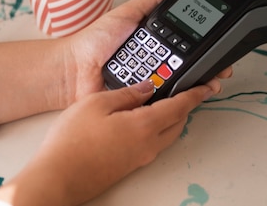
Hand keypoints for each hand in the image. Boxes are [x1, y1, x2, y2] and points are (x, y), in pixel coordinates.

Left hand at [0, 0, 232, 124]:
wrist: (73, 71)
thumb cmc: (94, 42)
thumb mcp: (125, 13)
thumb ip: (149, 1)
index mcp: (155, 42)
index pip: (187, 43)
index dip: (205, 45)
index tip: (221, 45)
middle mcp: (157, 62)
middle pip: (190, 65)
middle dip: (209, 67)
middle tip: (222, 69)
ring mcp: (152, 82)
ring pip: (183, 84)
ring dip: (200, 83)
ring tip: (212, 82)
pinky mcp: (144, 101)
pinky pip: (166, 100)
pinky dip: (179, 99)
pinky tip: (194, 95)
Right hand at [0, 78, 221, 205]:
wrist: (56, 180)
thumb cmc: (71, 142)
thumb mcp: (96, 103)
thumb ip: (127, 94)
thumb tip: (148, 87)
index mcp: (145, 126)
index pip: (181, 106)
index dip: (197, 93)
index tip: (209, 86)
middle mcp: (149, 144)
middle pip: (179, 122)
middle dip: (187, 105)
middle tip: (189, 90)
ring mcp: (141, 158)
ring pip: (167, 135)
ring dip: (172, 118)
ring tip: (166, 102)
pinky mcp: (130, 166)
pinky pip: (154, 144)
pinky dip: (158, 129)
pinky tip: (143, 120)